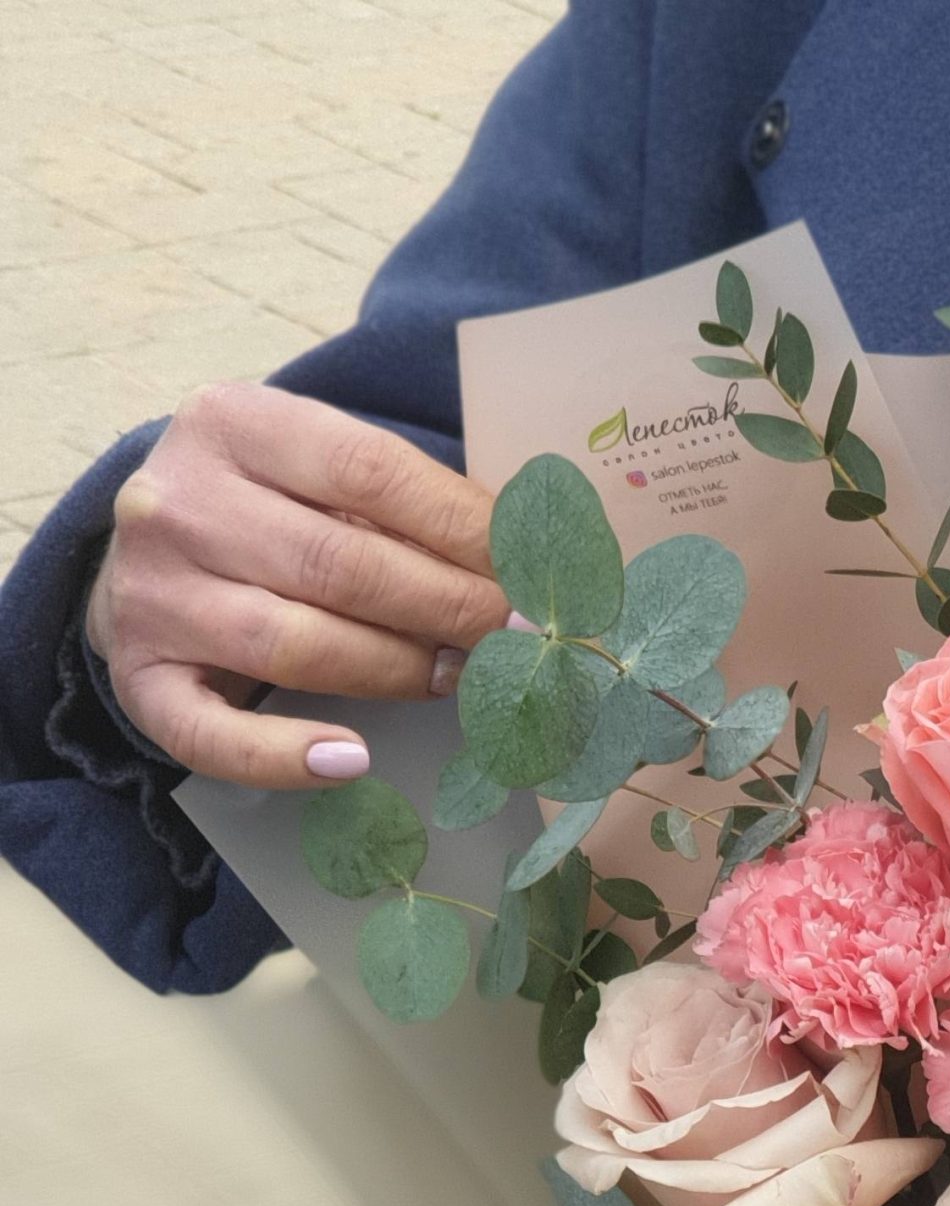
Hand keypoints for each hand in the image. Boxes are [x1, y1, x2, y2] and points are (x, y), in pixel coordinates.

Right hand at [87, 381, 508, 788]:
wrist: (151, 554)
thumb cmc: (272, 513)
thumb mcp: (323, 476)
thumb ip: (409, 505)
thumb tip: (532, 561)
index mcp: (232, 423)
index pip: (371, 471)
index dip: (467, 532)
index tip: (533, 579)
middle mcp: (177, 503)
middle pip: (339, 566)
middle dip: (448, 608)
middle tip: (516, 640)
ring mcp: (150, 594)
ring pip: (295, 647)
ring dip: (396, 672)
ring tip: (456, 679)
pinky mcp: (138, 677)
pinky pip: (214, 734)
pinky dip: (286, 757)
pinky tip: (352, 762)